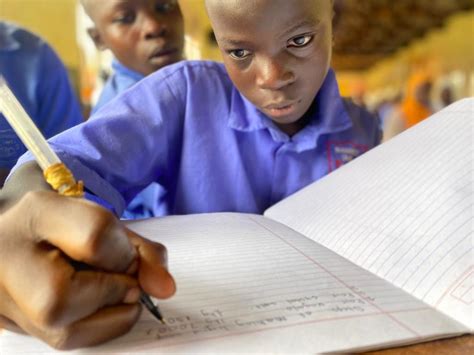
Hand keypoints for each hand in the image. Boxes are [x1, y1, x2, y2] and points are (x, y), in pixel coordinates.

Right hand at [0, 191, 174, 348]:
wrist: (24, 235)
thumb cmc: (68, 227)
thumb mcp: (108, 224)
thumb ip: (142, 251)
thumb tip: (164, 289)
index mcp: (37, 215)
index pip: (93, 237)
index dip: (124, 253)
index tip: (130, 257)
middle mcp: (6, 258)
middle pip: (61, 299)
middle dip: (111, 295)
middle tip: (126, 283)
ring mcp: (2, 299)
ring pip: (62, 334)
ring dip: (108, 318)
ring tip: (113, 295)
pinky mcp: (10, 324)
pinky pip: (62, 342)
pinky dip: (94, 329)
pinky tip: (97, 309)